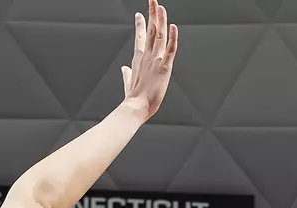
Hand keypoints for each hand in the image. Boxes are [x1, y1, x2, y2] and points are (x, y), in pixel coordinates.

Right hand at [120, 1, 177, 121]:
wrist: (135, 107)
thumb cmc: (133, 98)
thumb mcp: (128, 82)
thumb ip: (126, 74)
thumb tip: (123, 68)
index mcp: (139, 59)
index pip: (140, 37)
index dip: (140, 25)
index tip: (140, 14)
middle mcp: (147, 56)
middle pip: (150, 31)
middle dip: (152, 14)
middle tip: (152, 1)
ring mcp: (155, 60)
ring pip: (159, 36)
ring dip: (160, 20)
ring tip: (160, 6)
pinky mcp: (164, 68)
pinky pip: (170, 50)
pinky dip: (172, 38)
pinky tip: (173, 26)